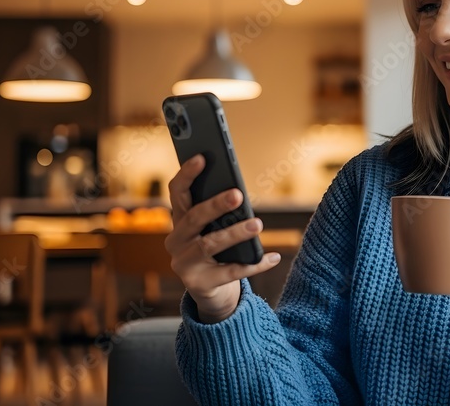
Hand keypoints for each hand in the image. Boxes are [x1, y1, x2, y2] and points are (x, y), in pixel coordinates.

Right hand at [164, 154, 281, 323]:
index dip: (187, 174)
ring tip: (258, 224)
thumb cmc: (215, 251)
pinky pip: (230, 272)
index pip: (177, 192)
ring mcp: (184, 264)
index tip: (202, 157)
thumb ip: (219, 213)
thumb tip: (238, 194)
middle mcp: (175, 241)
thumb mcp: (213, 229)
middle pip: (194, 217)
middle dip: (216, 204)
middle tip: (238, 195)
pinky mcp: (199, 285)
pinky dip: (254, 264)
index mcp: (179, 220)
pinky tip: (273, 257)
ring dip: (235, 233)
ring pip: (210, 244)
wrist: (209, 292)